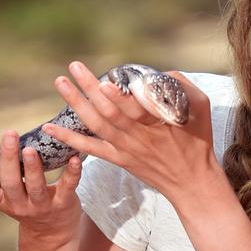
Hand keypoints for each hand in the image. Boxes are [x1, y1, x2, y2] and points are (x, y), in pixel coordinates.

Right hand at [0, 131, 81, 245]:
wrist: (53, 233)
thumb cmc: (24, 203)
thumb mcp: (3, 193)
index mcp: (1, 200)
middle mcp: (19, 204)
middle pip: (11, 184)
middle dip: (8, 159)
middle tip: (9, 135)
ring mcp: (42, 205)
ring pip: (36, 187)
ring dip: (33, 167)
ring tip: (30, 148)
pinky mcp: (64, 204)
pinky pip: (68, 187)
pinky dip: (72, 173)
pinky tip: (74, 158)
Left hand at [39, 61, 216, 200]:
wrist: (193, 182)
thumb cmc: (198, 142)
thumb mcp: (201, 108)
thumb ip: (181, 85)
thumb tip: (156, 72)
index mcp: (159, 123)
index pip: (136, 109)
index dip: (118, 98)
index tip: (103, 83)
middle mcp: (139, 136)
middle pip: (109, 112)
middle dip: (89, 89)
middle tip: (73, 67)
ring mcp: (127, 149)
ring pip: (97, 125)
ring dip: (76, 104)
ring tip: (60, 83)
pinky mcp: (120, 160)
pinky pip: (91, 149)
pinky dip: (70, 139)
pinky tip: (50, 127)